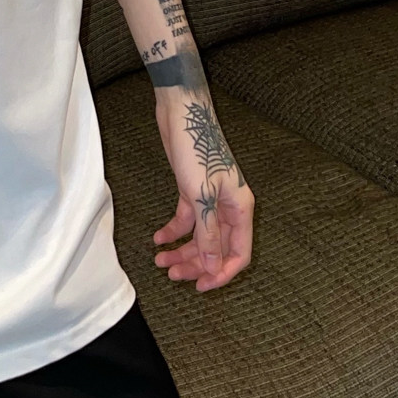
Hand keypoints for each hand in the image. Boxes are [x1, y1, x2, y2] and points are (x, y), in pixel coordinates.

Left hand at [152, 95, 254, 290]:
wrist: (182, 111)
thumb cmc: (197, 147)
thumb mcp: (201, 195)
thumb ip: (209, 233)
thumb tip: (213, 266)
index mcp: (240, 208)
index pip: (238, 253)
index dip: (221, 273)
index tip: (200, 286)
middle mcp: (228, 206)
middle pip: (216, 248)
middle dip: (196, 264)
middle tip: (173, 276)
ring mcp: (210, 198)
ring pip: (200, 236)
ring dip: (182, 251)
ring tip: (160, 262)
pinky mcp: (192, 190)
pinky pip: (186, 219)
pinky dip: (172, 231)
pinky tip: (157, 239)